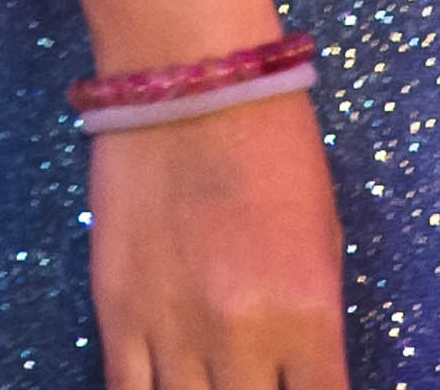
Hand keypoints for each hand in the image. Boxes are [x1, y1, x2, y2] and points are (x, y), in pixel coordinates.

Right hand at [86, 89, 345, 388]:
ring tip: (207, 380)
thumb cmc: (275, 149)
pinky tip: (163, 385)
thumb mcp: (324, 244)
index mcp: (308, 318)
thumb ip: (313, 325)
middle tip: (250, 379)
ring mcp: (172, 328)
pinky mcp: (115, 310)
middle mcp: (242, 338)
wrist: (188, 79)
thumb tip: (293, 378)